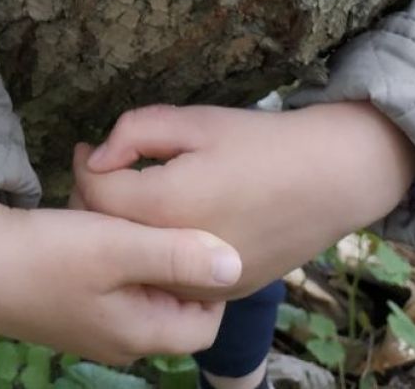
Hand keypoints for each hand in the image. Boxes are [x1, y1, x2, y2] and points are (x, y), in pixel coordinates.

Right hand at [0, 188, 242, 364]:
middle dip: (169, 250)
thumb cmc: (47, 255)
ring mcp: (91, 323)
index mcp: (139, 333)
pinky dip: (109, 244)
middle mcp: (119, 338)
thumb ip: (178, 254)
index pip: (205, 321)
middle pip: (172, 298)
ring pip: (138, 281)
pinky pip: (109, 276)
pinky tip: (92, 213)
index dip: (210, 277)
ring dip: (136, 242)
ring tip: (118, 206)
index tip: (198, 231)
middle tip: (154, 211)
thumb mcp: (118, 246)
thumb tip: (236, 264)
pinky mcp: (68, 302)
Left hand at [72, 102, 414, 300]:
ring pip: (136, 262)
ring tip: (131, 193)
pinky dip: (155, 252)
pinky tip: (167, 222)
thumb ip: (135, 133)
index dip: (84, 166)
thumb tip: (98, 158)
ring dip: (123, 230)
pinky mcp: (221, 294)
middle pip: (109, 234)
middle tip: (106, 168)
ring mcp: (201, 283)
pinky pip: (169, 278)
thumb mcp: (195, 120)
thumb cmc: (261, 142)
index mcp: (167, 205)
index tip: (88, 148)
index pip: (96, 194)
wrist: (329, 180)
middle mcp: (178, 256)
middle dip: (96, 199)